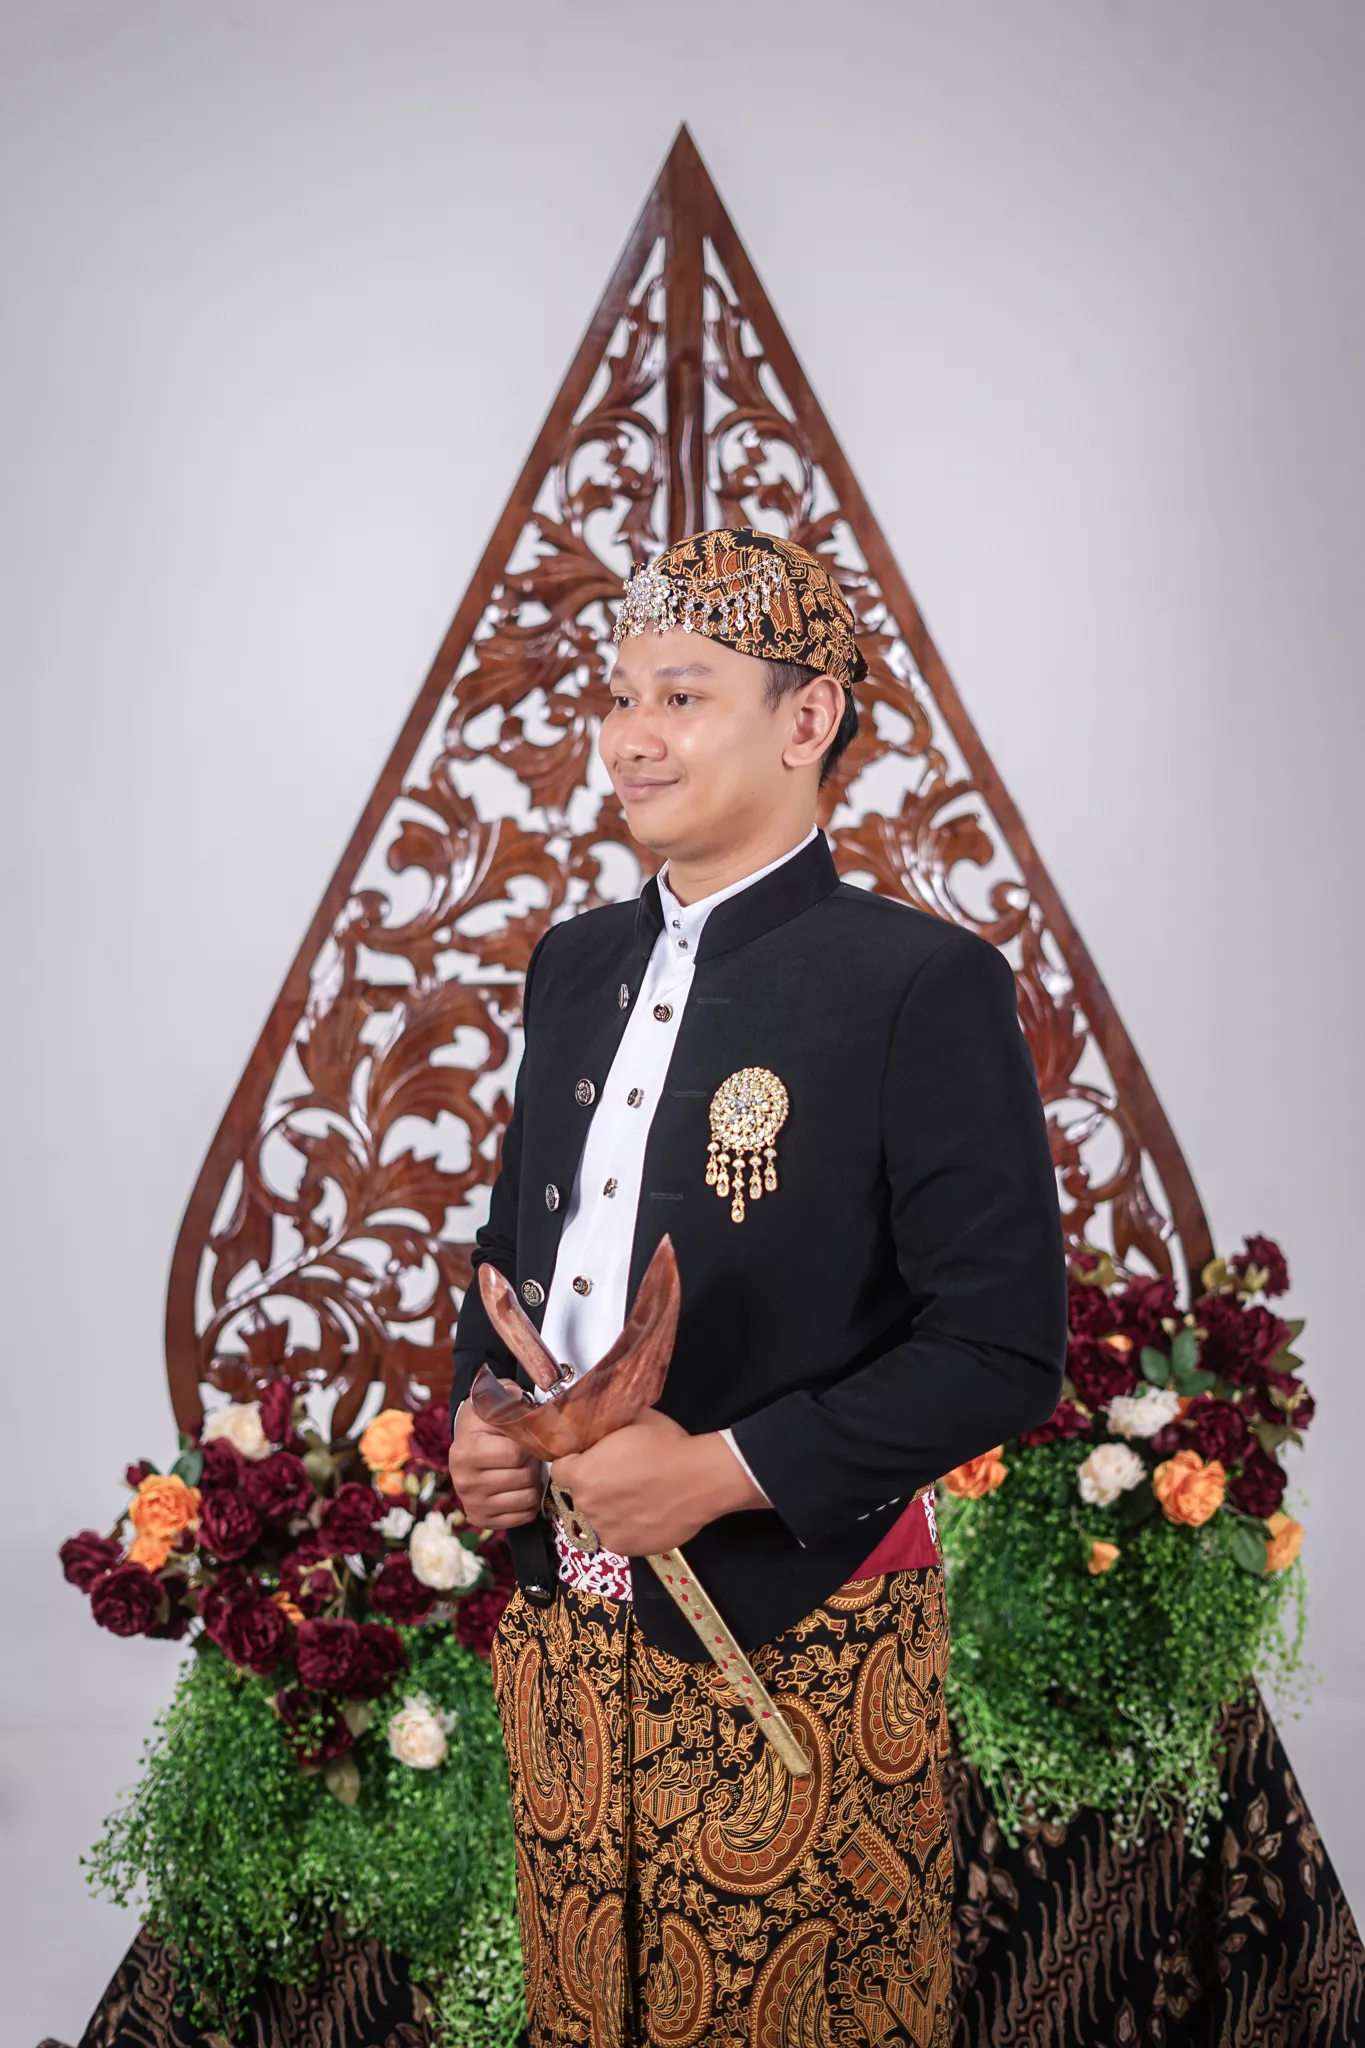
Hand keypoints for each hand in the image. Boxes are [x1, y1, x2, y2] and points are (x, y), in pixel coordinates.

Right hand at [448, 1396, 543, 1529]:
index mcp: (465, 1452)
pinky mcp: (481, 1519)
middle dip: (532, 1464)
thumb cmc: (484, 1422)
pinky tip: (519, 1487)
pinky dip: (528, 1502)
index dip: (529, 1445)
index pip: (516, 1454)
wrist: (466, 1445)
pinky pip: (524, 1516)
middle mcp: (464, 1482)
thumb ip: (506, 1394)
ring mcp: (472, 1503)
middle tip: (526, 1456)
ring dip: (533, 1483)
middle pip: (524, 1478)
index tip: (524, 1439)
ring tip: (523, 1470)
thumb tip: (516, 1394)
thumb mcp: (491, 1401)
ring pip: (528, 1498)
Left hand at [550, 1408, 766, 1555]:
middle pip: (581, 1494)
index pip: (559, 1470)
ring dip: (611, 1508)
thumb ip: (609, 1425)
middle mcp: (588, 1505)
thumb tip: (601, 1419)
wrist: (702, 1479)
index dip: (573, 1462)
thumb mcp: (634, 1420)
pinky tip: (646, 1512)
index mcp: (583, 1474)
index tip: (588, 1459)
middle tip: (621, 1476)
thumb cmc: (669, 1446)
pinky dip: (627, 1527)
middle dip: (595, 1485)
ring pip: (599, 1517)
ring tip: (638, 1496)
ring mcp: (607, 1530)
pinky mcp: (626, 1548)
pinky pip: (617, 1535)